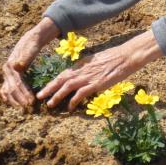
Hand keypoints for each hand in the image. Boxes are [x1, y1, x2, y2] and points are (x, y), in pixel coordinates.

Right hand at [0, 17, 59, 109]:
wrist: (29, 40)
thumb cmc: (32, 44)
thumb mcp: (31, 48)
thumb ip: (25, 58)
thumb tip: (16, 66)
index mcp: (11, 65)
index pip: (17, 83)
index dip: (23, 93)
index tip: (31, 102)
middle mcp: (7, 70)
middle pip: (12, 88)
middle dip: (20, 99)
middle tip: (29, 107)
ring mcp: (7, 73)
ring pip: (7, 90)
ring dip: (15, 100)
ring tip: (24, 108)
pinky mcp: (10, 75)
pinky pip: (6, 89)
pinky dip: (10, 97)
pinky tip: (14, 104)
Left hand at [38, 30, 162, 112]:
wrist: (126, 56)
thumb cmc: (115, 58)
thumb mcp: (97, 61)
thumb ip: (88, 68)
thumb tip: (83, 76)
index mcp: (82, 63)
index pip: (64, 73)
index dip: (53, 81)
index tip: (45, 88)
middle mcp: (82, 69)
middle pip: (61, 79)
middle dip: (49, 88)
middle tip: (39, 97)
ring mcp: (88, 76)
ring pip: (67, 86)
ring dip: (57, 96)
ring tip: (50, 104)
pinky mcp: (96, 84)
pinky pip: (81, 93)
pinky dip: (74, 101)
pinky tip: (70, 108)